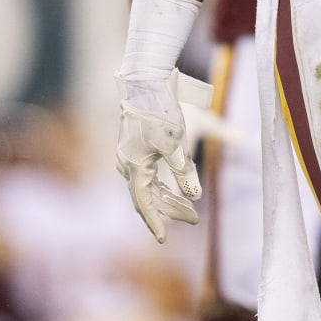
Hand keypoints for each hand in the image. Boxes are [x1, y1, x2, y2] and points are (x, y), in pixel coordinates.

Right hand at [115, 70, 204, 242]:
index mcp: (135, 165)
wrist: (146, 80)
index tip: (164, 240)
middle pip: (147, 196)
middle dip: (170, 209)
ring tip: (189, 208)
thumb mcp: (177, 142)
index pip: (144, 203)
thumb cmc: (163, 110)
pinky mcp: (131, 148)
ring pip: (146, 186)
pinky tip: (173, 189)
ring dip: (167, 197)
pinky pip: (145, 175)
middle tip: (194, 219)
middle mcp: (126, 164)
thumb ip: (185, 170)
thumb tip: (194, 196)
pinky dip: (160, 184)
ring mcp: (127, 156)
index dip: (155, 222)